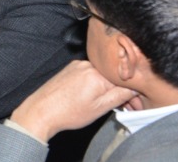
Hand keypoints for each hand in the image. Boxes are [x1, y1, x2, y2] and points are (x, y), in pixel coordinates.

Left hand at [10, 61, 136, 142]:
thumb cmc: (68, 112)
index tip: (135, 104)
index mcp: (98, 74)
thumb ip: (121, 96)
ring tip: (104, 103)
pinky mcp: (71, 68)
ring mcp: (78, 65)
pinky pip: (90, 73)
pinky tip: (92, 96)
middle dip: (121, 91)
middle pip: (114, 76)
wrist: (41, 111)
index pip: (125, 80)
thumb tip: (136, 88)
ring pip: (102, 75)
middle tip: (124, 107)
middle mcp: (88, 65)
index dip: (133, 93)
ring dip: (108, 87)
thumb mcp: (100, 108)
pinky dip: (96, 83)